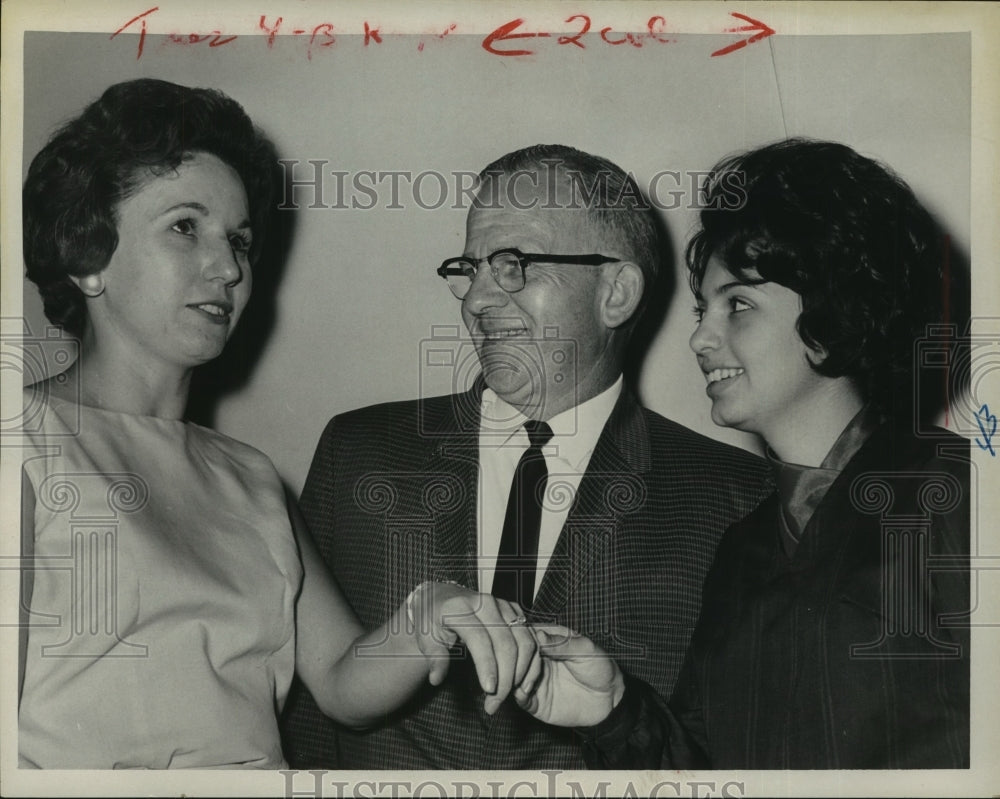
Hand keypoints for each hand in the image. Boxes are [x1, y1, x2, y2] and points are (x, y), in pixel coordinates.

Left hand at [407, 582, 536, 713]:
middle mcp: (485, 603)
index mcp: (460, 608)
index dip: (487, 666)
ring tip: (509, 695)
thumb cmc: (433, 620)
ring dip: (521, 672)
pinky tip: (521, 682)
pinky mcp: (514, 610)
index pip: (480, 639)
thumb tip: (436, 679)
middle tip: (495, 703)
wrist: (443, 597)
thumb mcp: (425, 638)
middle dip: (505, 677)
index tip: (489, 691)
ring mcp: (503, 605)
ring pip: (524, 640)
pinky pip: (531, 637)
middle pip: (506, 643)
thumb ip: (434, 658)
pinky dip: (531, 662)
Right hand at [513, 625, 624, 727]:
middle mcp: (537, 658)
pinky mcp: (536, 701)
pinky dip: (518, 695)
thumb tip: (539, 634)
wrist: (610, 699)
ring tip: (528, 682)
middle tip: (530, 667)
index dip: (520, 638)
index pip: (525, 634)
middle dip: (517, 660)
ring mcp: (535, 679)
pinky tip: (527, 693)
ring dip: (516, 677)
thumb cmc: (600, 667)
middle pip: (515, 655)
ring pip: (514, 675)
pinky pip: (520, 698)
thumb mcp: (586, 649)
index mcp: (548, 640)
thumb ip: (562, 643)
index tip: (524, 644)